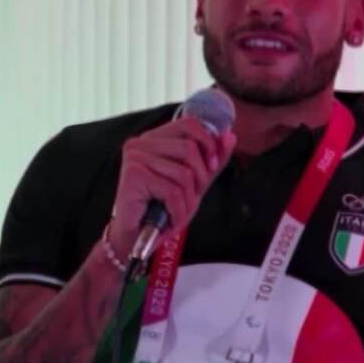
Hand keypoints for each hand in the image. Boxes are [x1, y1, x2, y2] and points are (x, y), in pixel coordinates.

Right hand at [108, 117, 236, 256]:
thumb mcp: (194, 182)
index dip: (207, 144)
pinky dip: (178, 211)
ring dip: (188, 200)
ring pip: (183, 173)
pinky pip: (172, 191)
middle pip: (189, 149)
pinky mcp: (133, 175)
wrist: (135, 238)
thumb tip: (230, 136)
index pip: (189, 124)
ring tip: (177, 211)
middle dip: (199, 179)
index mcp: (153, 138)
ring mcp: (134, 157)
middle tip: (188, 199)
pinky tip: (169, 219)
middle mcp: (140, 143)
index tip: (210, 168)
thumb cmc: (162, 209)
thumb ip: (211, 159)